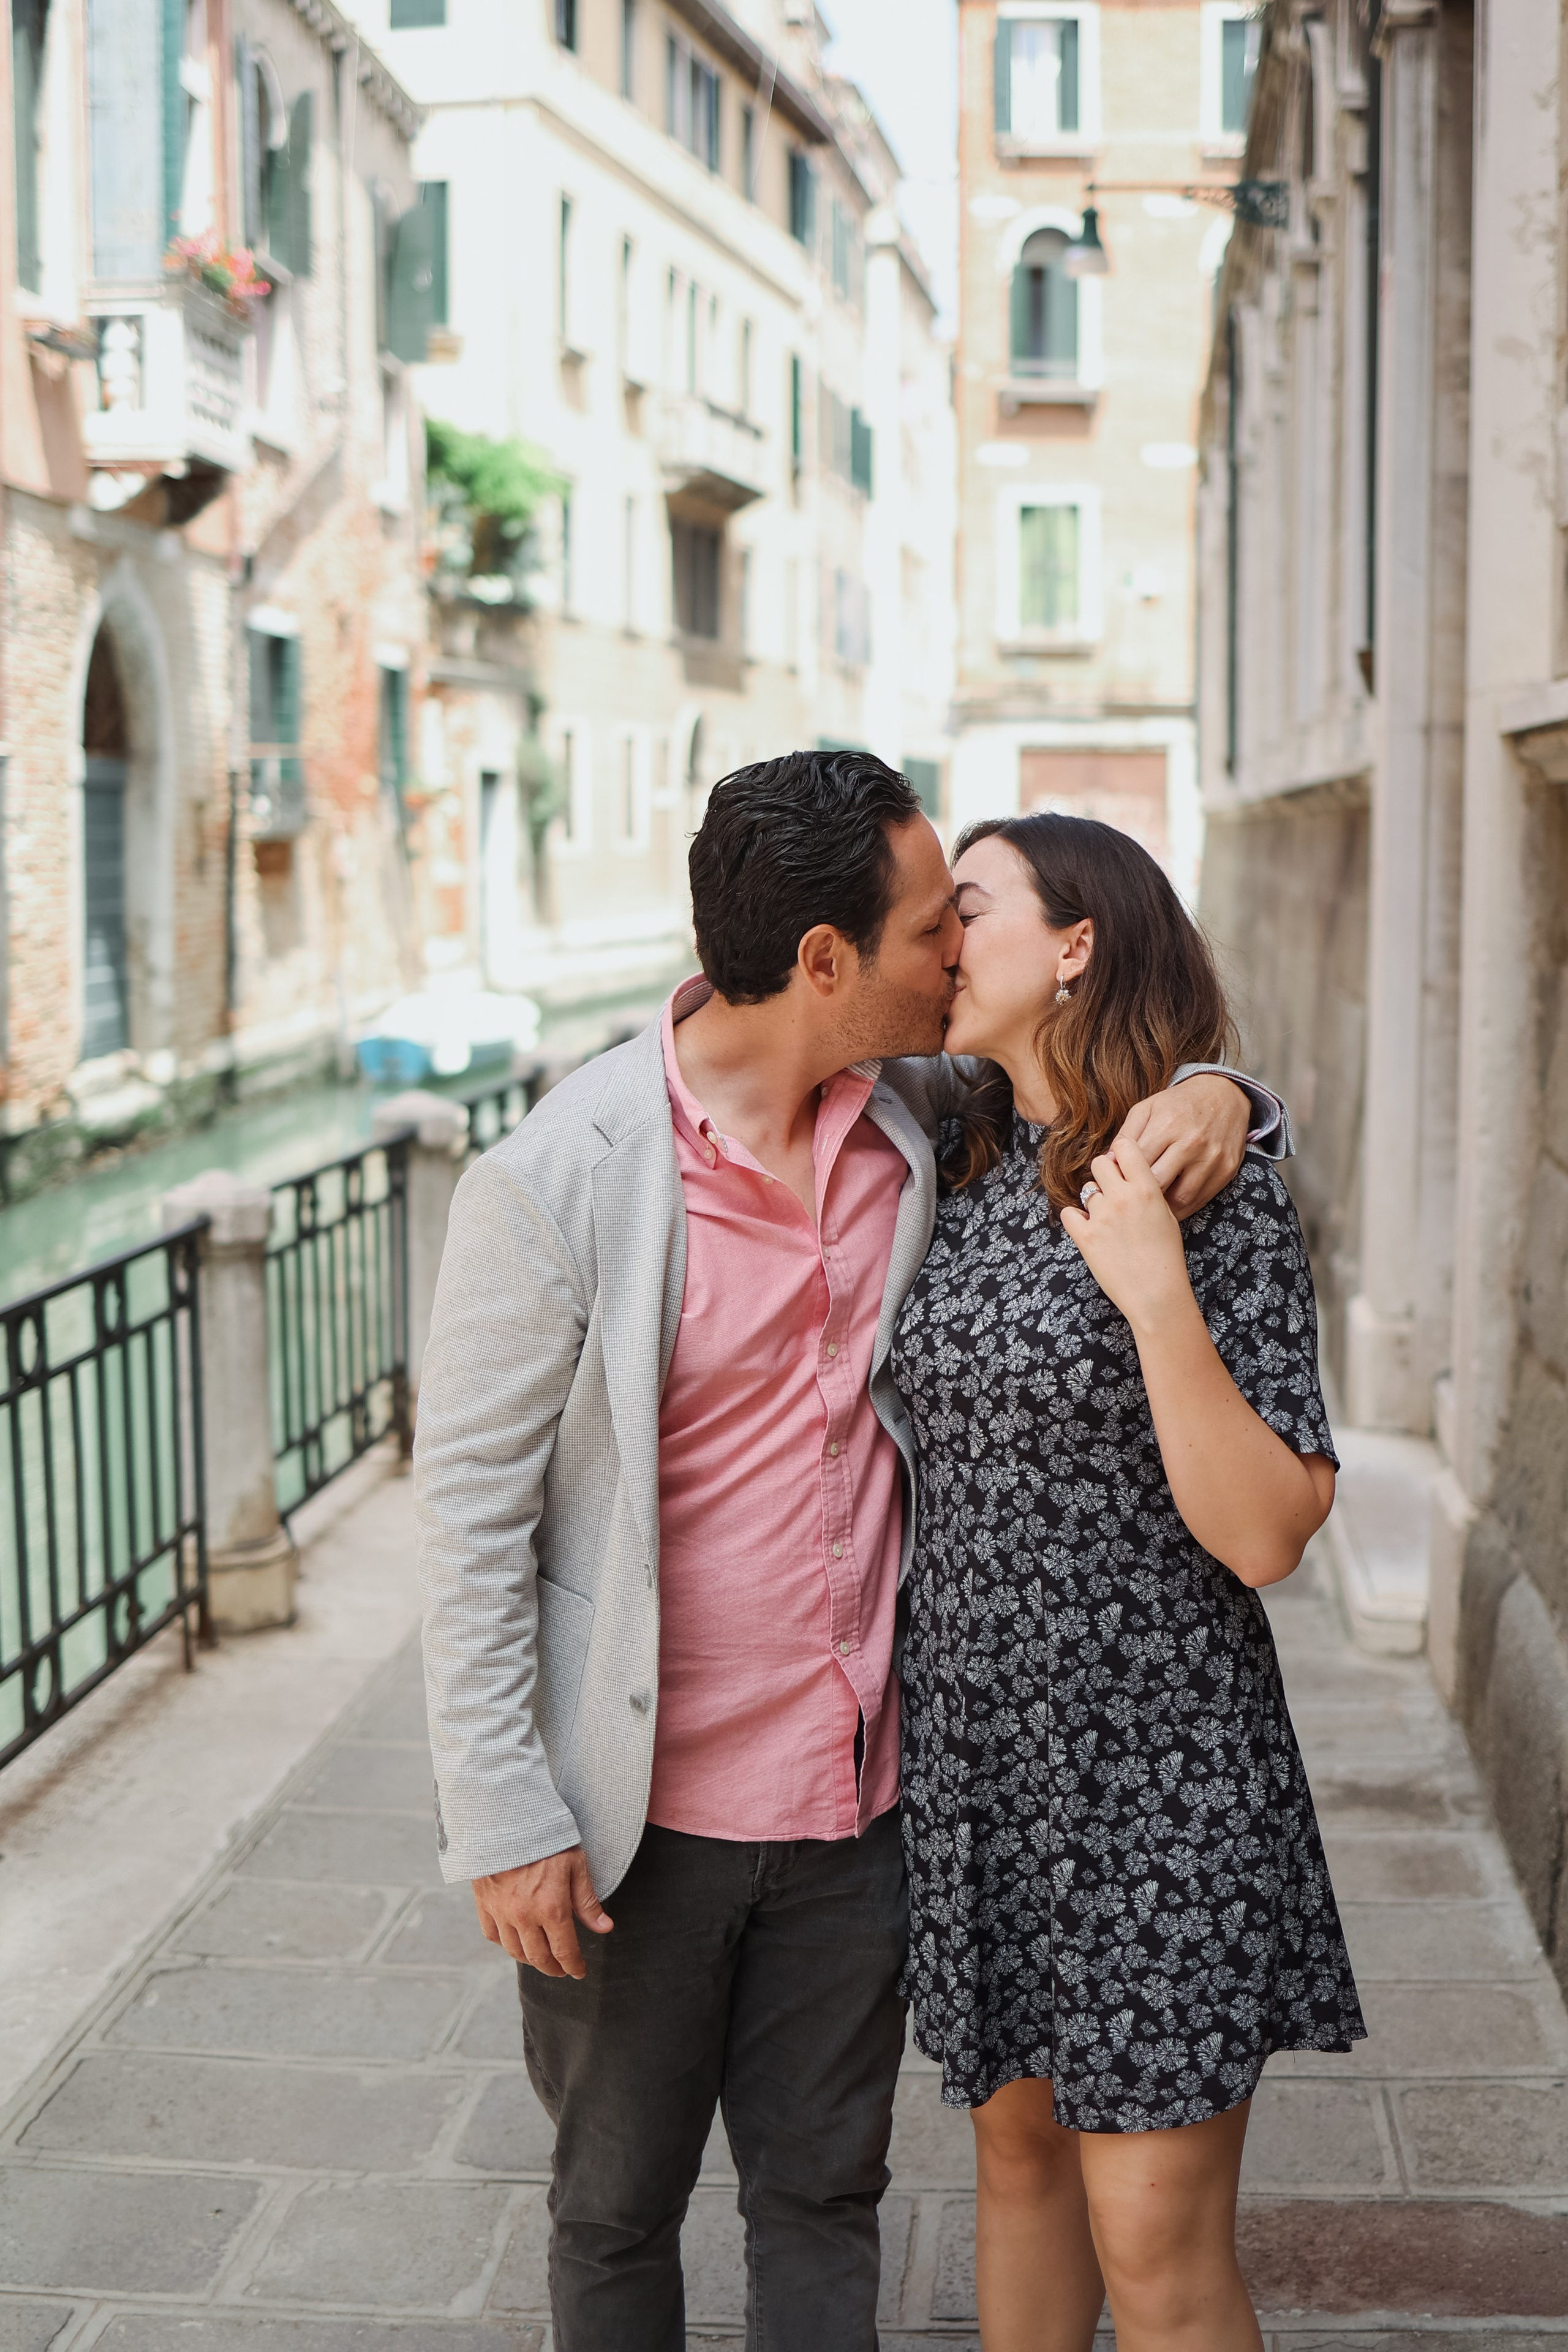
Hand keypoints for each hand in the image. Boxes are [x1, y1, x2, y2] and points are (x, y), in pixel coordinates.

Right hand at [472, 1846, 612, 1979]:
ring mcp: (501, 1912)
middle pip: (539, 1958)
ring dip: (530, 1959)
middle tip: (562, 1969)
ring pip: (515, 1951)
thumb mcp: (576, 1865)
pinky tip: (515, 1940)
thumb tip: (604, 1928)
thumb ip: (588, 1901)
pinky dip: (505, 1943)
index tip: (579, 1971)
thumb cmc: (547, 1840)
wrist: (507, 1819)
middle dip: (554, 1968)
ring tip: (541, 1957)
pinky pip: (493, 1935)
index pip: (564, 1951)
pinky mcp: (484, 1904)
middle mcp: (524, 1917)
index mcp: (551, 1908)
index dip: (574, 1966)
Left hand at [1060, 1137, 1197, 1333]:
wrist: (1156, 1295)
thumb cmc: (1166, 1258)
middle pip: (1100, 1163)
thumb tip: (1128, 1173)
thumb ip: (1146, 1190)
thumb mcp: (1166, 1216)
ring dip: (1094, 1202)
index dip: (1120, 1153)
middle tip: (1112, 1193)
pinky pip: (1069, 1213)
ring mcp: (1101, 1217)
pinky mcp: (1085, 1237)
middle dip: (1105, 1175)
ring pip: (1086, 1190)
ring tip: (1107, 1222)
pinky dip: (1076, 1220)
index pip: (1125, 1146)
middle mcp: (1123, 1197)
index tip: (1121, 1165)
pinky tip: (1088, 1229)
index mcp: (1147, 1189)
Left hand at [1116, 1073, 1248, 1218]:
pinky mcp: (1225, 1171)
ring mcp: (1211, 1159)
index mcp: (1167, 1125)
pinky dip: (1183, 1208)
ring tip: (1147, 1209)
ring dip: (1161, 1208)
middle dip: (1140, 1196)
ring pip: (1180, 1198)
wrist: (1224, 1095)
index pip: (1137, 1164)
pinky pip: (1200, 1200)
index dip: (1122, 1179)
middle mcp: (1191, 1143)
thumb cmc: (1179, 1104)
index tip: (1115, 1187)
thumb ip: (1126, 1136)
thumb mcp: (1146, 1109)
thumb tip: (1108, 1164)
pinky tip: (1169, 1207)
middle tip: (1129, 1204)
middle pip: (1157, 1184)